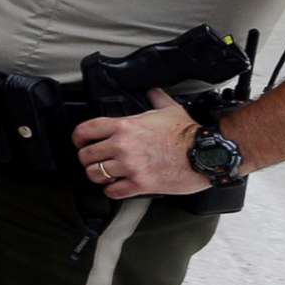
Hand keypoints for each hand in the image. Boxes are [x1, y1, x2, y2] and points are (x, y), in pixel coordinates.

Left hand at [70, 88, 208, 199]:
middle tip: (94, 161)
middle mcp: (122, 146)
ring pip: (96, 174)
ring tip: (105, 175)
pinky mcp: (140, 184)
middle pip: (86, 155)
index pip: (86, 130)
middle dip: (87, 159)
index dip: (78, 138)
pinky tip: (117, 187)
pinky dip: (112, 190)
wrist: (206, 154)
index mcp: (125, 126)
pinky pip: (113, 191)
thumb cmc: (189, 133)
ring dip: (98, 176)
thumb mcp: (170, 109)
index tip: (80, 142)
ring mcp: (130, 166)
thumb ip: (156, 99)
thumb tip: (153, 92)